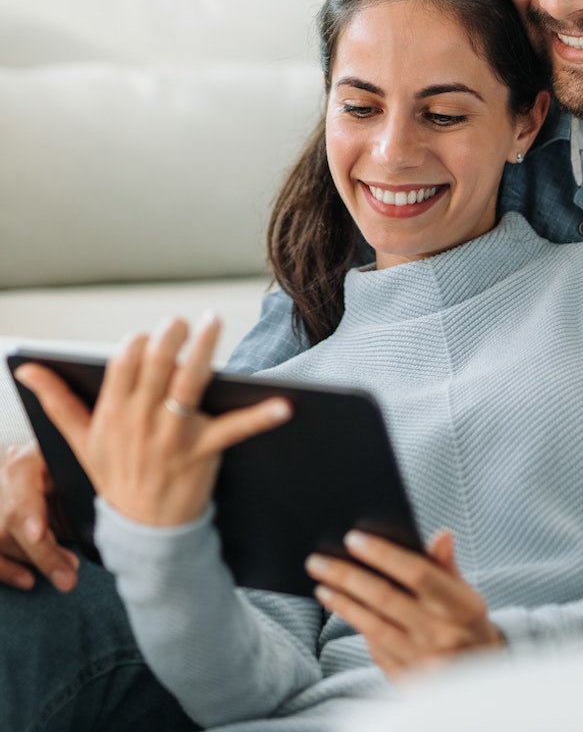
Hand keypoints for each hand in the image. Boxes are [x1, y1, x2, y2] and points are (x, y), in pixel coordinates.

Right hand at [0, 440, 79, 590]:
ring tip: (66, 573)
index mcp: (32, 455)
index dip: (29, 508)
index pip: (21, 474)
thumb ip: (85, 489)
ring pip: (1, 537)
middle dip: (43, 551)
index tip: (38, 534)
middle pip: (12, 516)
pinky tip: (30, 579)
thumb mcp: (83, 473)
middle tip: (70, 576)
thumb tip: (104, 520)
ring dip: (33, 561)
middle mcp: (6, 476)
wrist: (62, 476)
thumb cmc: (77, 474)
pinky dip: (8, 570)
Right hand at [14, 316, 291, 527]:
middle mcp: (140, 422)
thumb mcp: (78, 441)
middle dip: (169, 338)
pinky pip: (234, 429)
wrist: (143, 534)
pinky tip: (284, 404)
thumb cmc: (113, 478)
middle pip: (154, 368)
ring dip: (203, 352)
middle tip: (182, 320)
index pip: (121, 367)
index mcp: (111, 415)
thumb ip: (54, 400)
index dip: (136, 346)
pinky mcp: (202, 452)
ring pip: (188, 385)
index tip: (147, 335)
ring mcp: (172, 437)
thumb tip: (25, 366)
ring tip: (214, 323)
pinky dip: (260, 417)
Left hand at [306, 529, 502, 679]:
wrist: (478, 675)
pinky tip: (342, 610)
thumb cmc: (466, 624)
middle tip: (317, 561)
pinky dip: (356, 627)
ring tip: (321, 586)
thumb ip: (447, 565)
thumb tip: (441, 534)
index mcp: (460, 606)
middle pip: (385, 598)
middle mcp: (441, 634)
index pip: (418, 572)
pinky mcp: (406, 680)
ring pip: (372, 625)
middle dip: (347, 577)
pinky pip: (374, 650)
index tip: (352, 539)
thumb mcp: (465, 593)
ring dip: (342, 603)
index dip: (384, 554)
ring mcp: (422, 661)